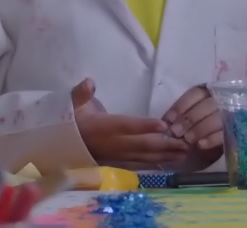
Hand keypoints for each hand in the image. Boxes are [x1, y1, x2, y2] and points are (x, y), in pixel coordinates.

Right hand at [72, 79, 187, 167]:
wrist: (61, 145)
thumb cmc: (72, 121)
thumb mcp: (72, 105)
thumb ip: (81, 94)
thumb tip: (89, 82)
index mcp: (102, 127)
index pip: (126, 126)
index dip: (143, 126)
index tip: (163, 125)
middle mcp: (111, 143)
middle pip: (141, 145)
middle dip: (164, 145)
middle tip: (185, 143)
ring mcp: (115, 155)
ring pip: (143, 157)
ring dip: (164, 156)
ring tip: (184, 153)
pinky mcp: (117, 162)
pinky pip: (139, 164)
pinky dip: (155, 163)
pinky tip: (170, 161)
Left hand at [164, 86, 223, 167]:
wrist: (218, 141)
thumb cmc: (199, 124)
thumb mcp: (191, 114)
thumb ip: (182, 115)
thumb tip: (166, 122)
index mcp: (209, 92)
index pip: (196, 93)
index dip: (181, 105)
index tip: (169, 119)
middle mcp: (222, 99)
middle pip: (206, 105)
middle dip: (189, 119)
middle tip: (176, 132)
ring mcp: (231, 114)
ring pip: (216, 118)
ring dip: (199, 129)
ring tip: (187, 140)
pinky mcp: (236, 130)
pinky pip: (224, 133)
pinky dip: (212, 139)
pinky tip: (200, 145)